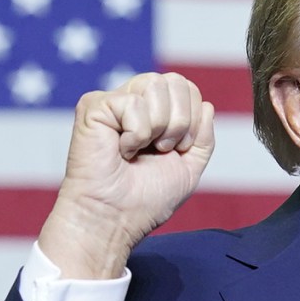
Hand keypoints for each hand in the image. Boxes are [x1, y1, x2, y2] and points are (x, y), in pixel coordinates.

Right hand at [36, 72, 215, 279]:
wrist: (115, 219)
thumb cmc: (145, 200)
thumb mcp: (189, 167)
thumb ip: (204, 137)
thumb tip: (206, 104)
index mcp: (155, 113)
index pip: (188, 88)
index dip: (193, 118)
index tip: (177, 150)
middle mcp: (134, 101)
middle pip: (176, 80)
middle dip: (181, 121)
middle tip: (161, 149)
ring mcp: (113, 102)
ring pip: (156, 84)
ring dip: (158, 126)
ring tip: (140, 150)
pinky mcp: (94, 106)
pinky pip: (133, 103)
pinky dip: (136, 134)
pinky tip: (120, 151)